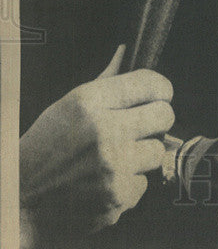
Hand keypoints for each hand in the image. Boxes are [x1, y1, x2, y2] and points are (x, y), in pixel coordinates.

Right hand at [20, 45, 173, 248]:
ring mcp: (113, 167)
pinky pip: (145, 183)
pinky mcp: (117, 197)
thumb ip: (106, 80)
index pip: (153, 84)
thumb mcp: (68, 105)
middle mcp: (104, 132)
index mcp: (89, 102)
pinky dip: (129, 184)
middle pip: (165, 115)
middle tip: (139, 128)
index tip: (155, 97)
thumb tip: (127, 51)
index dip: (160, 90)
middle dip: (156, 121)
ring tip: (114, 158)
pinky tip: (104, 183)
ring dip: (141, 156)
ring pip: (158, 151)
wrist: (21, 198)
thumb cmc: (47, 146)